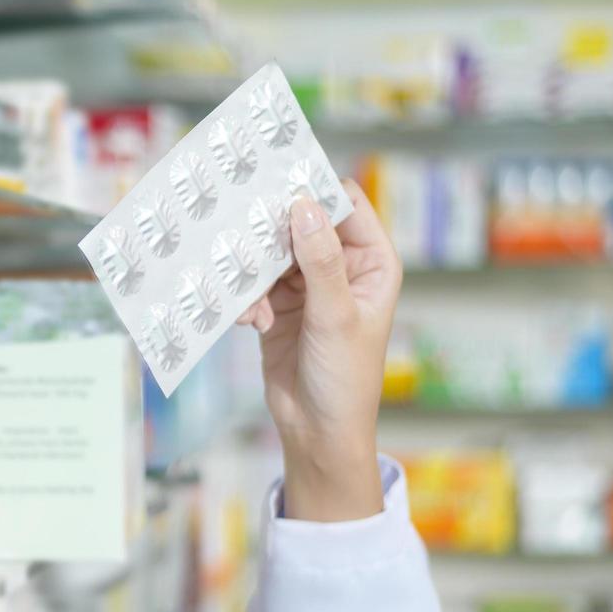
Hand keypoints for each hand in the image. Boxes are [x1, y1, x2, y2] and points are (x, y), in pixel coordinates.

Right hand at [237, 180, 401, 521]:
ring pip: (271, 255)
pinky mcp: (277, 307)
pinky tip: (250, 323)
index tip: (279, 179)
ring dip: (255, 273)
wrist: (317, 433)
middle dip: (272, 230)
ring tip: (252, 299)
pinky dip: (247, 300)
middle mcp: (340, 268)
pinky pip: (254, 285)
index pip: (345, 206)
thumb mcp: (335, 315)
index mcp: (372, 262)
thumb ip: (319, 260)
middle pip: (301, 225)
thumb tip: (304, 205)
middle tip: (241, 226)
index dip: (316, 190)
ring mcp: (307, 287)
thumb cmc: (345, 378)